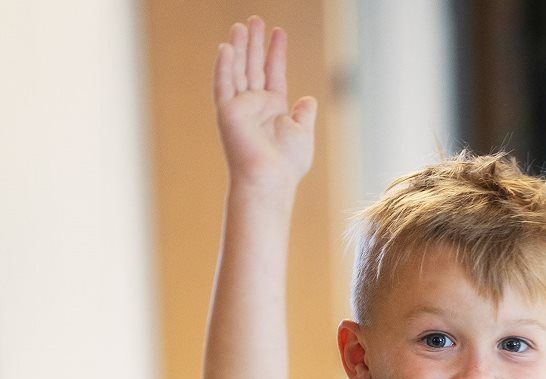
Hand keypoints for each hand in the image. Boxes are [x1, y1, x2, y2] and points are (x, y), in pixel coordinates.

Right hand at [213, 17, 316, 189]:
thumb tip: (308, 98)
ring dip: (239, 48)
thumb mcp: (302, 133)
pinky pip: (223, 84)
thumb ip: (304, 114)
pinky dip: (224, 66)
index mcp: (272, 108)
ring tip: (241, 26)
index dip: (276, 52)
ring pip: (238, 70)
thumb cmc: (286, 164)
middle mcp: (254, 105)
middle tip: (255, 20)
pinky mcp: (227, 112)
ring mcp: (239, 107)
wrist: (271, 180)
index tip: (278, 31)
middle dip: (255, 43)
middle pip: (253, 66)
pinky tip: (226, 47)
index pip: (273, 72)